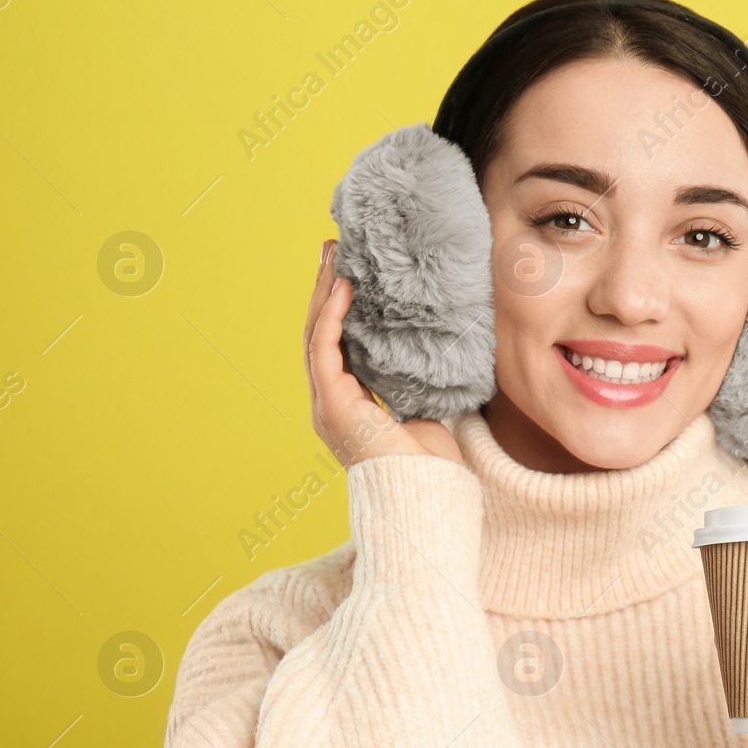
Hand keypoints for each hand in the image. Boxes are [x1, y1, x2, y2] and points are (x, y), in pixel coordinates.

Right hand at [307, 239, 464, 467]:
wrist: (427, 496)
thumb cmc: (432, 466)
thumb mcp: (422, 411)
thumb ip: (414, 382)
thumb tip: (432, 348)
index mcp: (347, 405)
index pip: (334, 346)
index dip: (336, 309)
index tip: (345, 273)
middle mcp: (329, 403)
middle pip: (318, 334)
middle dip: (323, 290)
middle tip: (331, 251)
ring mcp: (327, 405)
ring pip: (315, 337)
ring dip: (322, 294)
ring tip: (331, 257)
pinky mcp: (333, 405)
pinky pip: (324, 351)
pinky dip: (331, 318)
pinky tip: (341, 289)